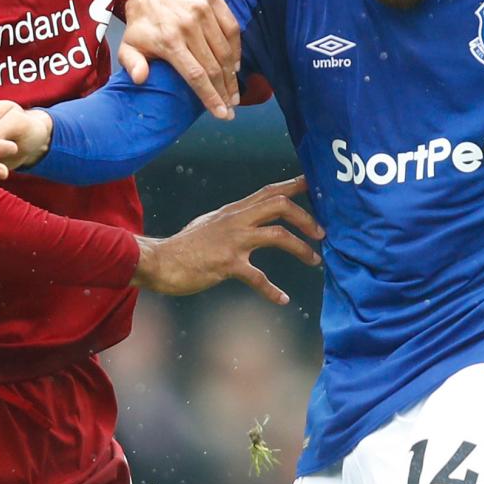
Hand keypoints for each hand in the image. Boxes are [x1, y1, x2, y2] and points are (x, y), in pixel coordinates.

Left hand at [120, 0, 242, 119]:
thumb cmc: (142, 28)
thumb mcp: (128, 47)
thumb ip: (132, 64)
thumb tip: (140, 78)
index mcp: (168, 40)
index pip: (196, 74)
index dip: (211, 96)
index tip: (222, 114)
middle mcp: (187, 24)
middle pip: (214, 66)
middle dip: (225, 91)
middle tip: (231, 108)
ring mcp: (202, 9)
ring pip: (225, 50)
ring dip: (232, 75)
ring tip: (234, 92)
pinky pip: (232, 29)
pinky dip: (236, 49)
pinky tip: (235, 66)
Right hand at [134, 176, 322, 304]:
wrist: (160, 261)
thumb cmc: (185, 246)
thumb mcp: (212, 223)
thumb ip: (234, 219)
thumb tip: (251, 217)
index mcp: (235, 211)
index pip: (270, 191)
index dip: (296, 185)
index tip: (317, 184)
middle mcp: (237, 220)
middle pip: (281, 205)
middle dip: (307, 217)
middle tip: (322, 233)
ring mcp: (233, 240)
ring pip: (278, 236)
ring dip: (301, 248)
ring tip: (315, 260)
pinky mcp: (227, 264)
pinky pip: (258, 278)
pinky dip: (272, 290)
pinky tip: (281, 299)